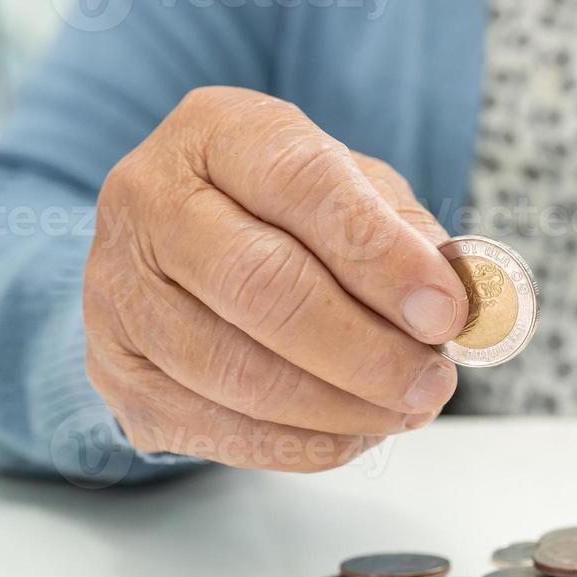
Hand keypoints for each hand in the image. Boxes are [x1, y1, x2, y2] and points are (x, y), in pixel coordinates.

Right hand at [84, 86, 467, 470]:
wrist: (188, 249)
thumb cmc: (293, 213)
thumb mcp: (357, 190)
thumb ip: (409, 236)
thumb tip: (459, 303)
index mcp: (219, 132)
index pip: (303, 185)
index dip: (382, 255)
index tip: (446, 311)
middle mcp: (149, 200)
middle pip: (262, 285)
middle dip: (365, 348)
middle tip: (433, 381)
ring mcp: (118, 288)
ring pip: (235, 370)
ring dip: (340, 406)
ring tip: (407, 408)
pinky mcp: (116, 370)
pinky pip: (214, 428)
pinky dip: (300, 444)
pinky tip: (356, 433)